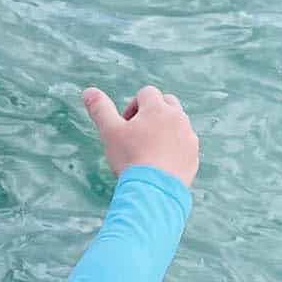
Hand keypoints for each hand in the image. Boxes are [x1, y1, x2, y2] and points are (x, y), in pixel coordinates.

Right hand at [83, 83, 198, 187]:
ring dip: (165, 130)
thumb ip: (100, 109)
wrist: (155, 190)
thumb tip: (88, 91)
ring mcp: (188, 136)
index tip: (125, 125)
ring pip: (178, 124)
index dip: (132, 106)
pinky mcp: (193, 155)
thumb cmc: (130, 158)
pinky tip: (160, 164)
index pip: (146, 93)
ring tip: (149, 150)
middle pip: (167, 103)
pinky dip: (174, 149)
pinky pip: (185, 145)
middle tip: (138, 134)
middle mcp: (177, 117)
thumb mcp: (110, 132)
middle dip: (153, 113)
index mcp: (157, 108)